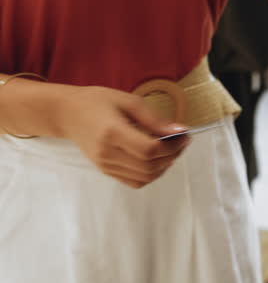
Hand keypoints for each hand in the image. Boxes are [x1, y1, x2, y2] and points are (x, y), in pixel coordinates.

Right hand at [55, 86, 188, 188]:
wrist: (67, 114)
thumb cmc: (98, 102)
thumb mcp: (128, 101)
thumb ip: (154, 119)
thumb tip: (179, 131)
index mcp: (112, 133)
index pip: (149, 150)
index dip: (172, 145)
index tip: (184, 134)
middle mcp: (107, 153)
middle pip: (149, 166)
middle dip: (173, 155)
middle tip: (182, 141)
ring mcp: (105, 165)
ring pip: (144, 177)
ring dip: (164, 166)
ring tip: (172, 149)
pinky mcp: (106, 171)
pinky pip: (135, 181)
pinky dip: (151, 173)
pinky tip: (157, 158)